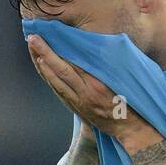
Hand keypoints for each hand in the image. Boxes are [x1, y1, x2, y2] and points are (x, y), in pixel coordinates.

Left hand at [27, 34, 157, 146]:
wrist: (130, 130)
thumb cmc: (133, 102)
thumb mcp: (125, 80)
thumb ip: (112, 64)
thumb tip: (102, 44)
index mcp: (98, 84)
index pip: (74, 63)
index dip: (59, 49)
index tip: (50, 34)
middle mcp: (85, 93)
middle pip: (60, 70)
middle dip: (44, 53)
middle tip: (32, 37)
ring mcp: (78, 102)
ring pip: (55, 81)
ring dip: (41, 64)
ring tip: (32, 47)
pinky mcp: (76, 107)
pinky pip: (58, 90)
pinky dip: (48, 77)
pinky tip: (41, 67)